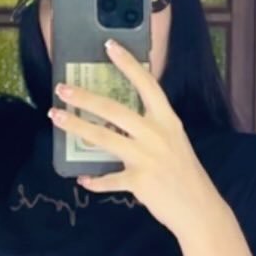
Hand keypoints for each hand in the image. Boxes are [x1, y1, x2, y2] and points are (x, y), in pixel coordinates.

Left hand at [50, 39, 217, 235]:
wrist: (200, 209)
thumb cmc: (185, 173)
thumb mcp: (173, 142)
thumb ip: (150, 129)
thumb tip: (116, 120)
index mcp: (168, 121)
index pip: (147, 84)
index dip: (128, 64)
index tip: (110, 45)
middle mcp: (157, 134)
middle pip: (114, 109)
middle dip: (84, 97)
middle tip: (62, 88)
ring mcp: (147, 157)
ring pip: (103, 137)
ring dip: (76, 127)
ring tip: (55, 117)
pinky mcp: (139, 181)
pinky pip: (108, 179)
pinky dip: (94, 181)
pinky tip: (82, 179)